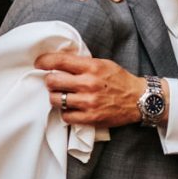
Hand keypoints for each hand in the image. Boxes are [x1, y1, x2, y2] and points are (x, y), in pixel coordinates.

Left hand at [37, 52, 154, 127]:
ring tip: (63, 96)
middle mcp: (89, 84)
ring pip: (56, 100)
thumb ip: (82, 63)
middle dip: (50, 81)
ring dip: (56, 97)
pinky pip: (65, 116)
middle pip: (53, 81)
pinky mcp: (91, 118)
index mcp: (92, 67)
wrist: (138, 100)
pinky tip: (72, 108)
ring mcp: (89, 102)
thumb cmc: (119, 80)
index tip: (39, 63)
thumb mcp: (103, 63)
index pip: (60, 61)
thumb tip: (59, 61)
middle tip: (54, 82)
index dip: (44, 61)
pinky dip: (65, 112)